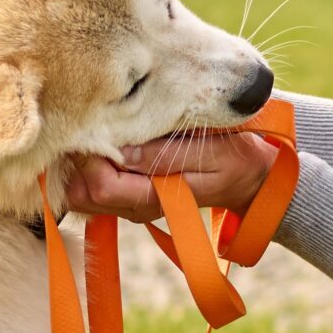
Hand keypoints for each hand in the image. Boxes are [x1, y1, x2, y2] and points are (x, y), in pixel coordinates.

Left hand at [60, 131, 278, 220]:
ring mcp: (132, 204)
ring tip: (95, 132)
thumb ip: (165, 155)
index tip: (95, 125)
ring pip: (82, 194)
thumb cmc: (235, 157)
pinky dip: (91, 167)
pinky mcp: (130, 194)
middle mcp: (137, 207)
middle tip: (88, 126)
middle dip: (78, 162)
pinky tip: (104, 142)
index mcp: (156, 198)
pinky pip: (93, 189)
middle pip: (82, 195)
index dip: (89, 157)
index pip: (100, 187)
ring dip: (82, 165)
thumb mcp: (209, 152)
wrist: (253, 178)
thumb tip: (121, 152)